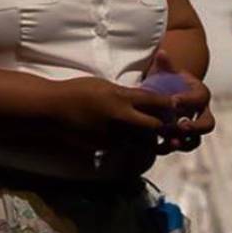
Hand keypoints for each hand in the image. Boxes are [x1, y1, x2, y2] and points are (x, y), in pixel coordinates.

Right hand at [49, 76, 173, 150]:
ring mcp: (113, 135)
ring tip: (152, 133)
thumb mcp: (104, 84)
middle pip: (154, 127)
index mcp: (121, 97)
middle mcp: (120, 118)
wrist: (53, 110)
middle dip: (163, 126)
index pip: (154, 102)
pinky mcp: (105, 147)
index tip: (177, 104)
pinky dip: (131, 143)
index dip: (169, 104)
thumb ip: (125, 94)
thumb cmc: (78, 90)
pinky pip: (125, 147)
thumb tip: (142, 98)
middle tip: (168, 123)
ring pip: (142, 141)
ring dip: (149, 137)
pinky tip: (130, 138)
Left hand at [146, 51, 213, 154]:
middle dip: (195, 127)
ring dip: (186, 143)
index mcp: (200, 94)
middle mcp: (203, 112)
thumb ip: (165, 64)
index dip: (188, 100)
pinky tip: (160, 146)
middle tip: (180, 126)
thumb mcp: (167, 71)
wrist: (169, 92)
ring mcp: (195, 127)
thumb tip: (161, 54)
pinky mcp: (186, 137)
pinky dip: (174, 147)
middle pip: (207, 124)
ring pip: (197, 139)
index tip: (173, 101)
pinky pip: (185, 146)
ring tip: (171, 142)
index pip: (199, 98)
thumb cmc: (168, 80)